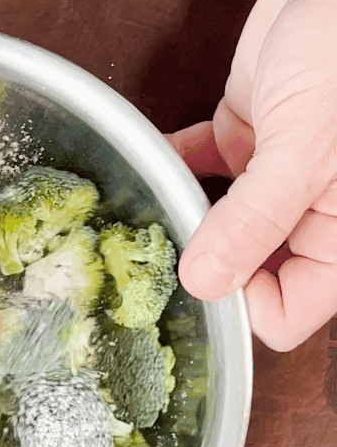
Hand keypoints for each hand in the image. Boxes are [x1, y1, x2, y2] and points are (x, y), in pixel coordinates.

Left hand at [170, 0, 336, 350]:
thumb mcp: (305, 149)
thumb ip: (253, 220)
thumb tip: (204, 283)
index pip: (286, 312)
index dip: (242, 305)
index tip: (198, 277)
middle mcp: (307, 216)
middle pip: (246, 275)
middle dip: (201, 264)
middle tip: (147, 253)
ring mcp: (272, 177)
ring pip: (216, 224)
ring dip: (180, 219)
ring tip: (139, 216)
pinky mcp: (246, 133)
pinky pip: (200, 168)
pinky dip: (173, 165)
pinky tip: (149, 161)